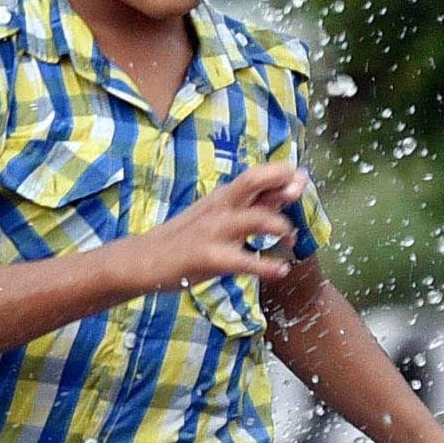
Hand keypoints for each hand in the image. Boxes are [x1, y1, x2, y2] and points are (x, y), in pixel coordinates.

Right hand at [139, 163, 310, 293]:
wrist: (143, 260)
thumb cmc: (185, 238)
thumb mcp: (217, 214)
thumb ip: (252, 204)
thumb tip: (291, 187)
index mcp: (223, 197)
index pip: (257, 174)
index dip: (283, 172)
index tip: (301, 178)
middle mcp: (221, 208)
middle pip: (254, 181)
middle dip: (283, 183)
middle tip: (298, 194)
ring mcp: (215, 231)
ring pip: (257, 219)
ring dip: (282, 227)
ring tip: (290, 241)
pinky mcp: (209, 257)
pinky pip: (246, 261)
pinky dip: (268, 267)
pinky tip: (280, 270)